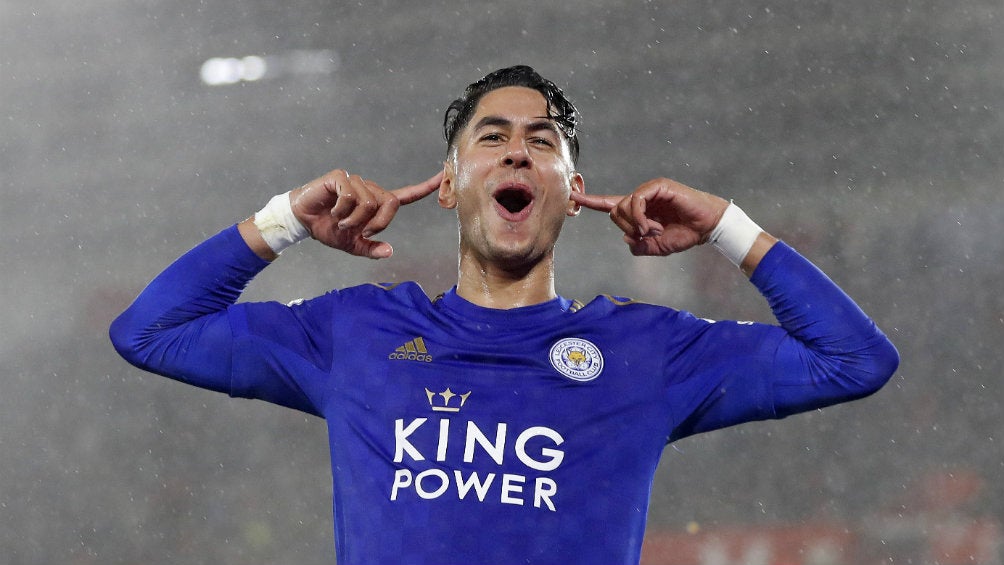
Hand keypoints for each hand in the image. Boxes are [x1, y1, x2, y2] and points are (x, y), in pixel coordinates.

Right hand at [290, 169, 442, 258]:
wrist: (303, 221)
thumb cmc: (329, 229)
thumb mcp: (352, 245)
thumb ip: (371, 249)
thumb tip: (389, 251)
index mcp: (376, 203)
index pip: (406, 195)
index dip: (425, 187)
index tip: (444, 174)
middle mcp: (370, 189)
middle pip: (389, 203)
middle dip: (377, 223)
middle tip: (359, 231)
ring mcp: (355, 181)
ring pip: (369, 201)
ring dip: (354, 219)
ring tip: (341, 221)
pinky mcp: (340, 178)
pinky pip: (350, 195)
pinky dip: (342, 210)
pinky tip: (333, 211)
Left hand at [571, 178, 728, 255]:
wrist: (707, 227)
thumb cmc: (685, 234)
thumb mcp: (657, 247)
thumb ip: (639, 246)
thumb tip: (626, 238)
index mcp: (639, 210)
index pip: (609, 204)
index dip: (591, 201)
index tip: (572, 196)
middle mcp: (641, 197)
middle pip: (614, 211)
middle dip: (627, 228)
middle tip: (648, 235)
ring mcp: (649, 190)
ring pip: (623, 207)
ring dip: (637, 225)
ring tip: (655, 231)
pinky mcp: (658, 186)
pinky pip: (636, 200)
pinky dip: (640, 217)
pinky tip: (652, 226)